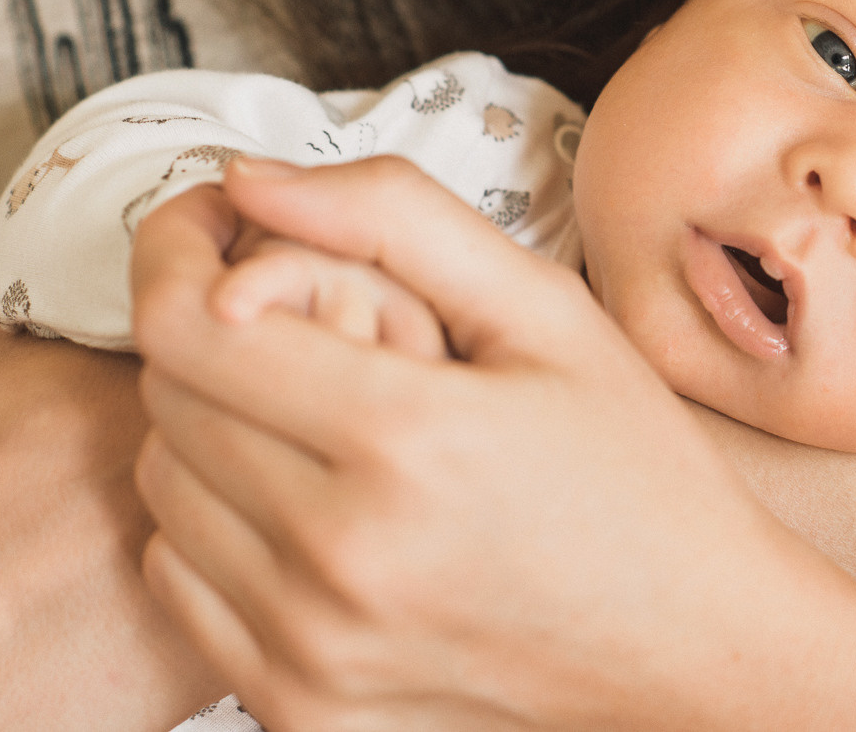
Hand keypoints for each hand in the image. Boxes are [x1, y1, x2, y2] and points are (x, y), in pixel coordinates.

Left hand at [132, 156, 855, 730]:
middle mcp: (341, 559)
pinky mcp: (302, 710)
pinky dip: (220, 523)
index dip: (178, 245)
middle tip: (298, 310)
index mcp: (408, 441)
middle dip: (211, 326)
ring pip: (162, 488)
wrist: (693, 646)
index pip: (189, 322)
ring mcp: (311, 650)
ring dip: (214, 424)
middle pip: (165, 398)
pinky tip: (311, 498)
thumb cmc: (635, 475)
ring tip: (320, 411)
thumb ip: (392, 217)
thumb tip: (250, 177)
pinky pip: (181, 582)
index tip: (213, 218)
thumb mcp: (546, 309)